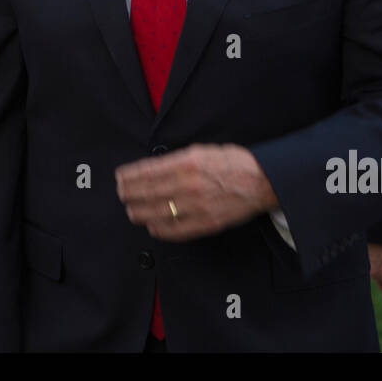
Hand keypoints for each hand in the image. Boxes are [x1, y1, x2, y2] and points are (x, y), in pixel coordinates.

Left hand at [116, 144, 275, 241]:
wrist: (261, 180)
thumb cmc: (233, 162)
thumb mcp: (202, 151)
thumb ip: (176, 160)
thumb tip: (152, 168)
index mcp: (187, 162)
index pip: (147, 171)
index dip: (130, 176)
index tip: (120, 177)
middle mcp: (188, 184)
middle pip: (147, 192)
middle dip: (129, 193)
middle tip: (121, 193)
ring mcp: (196, 205)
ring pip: (157, 212)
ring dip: (139, 212)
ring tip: (131, 210)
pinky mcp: (204, 222)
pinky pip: (175, 230)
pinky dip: (159, 229)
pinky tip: (152, 226)